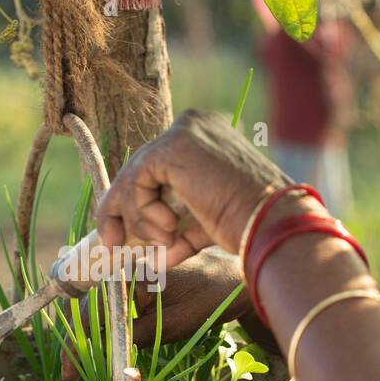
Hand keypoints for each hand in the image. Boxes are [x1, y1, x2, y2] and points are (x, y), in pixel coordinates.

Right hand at [59, 247, 251, 380]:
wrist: (234, 276)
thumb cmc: (209, 299)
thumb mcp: (172, 325)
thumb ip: (136, 337)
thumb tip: (107, 358)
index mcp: (128, 274)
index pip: (90, 313)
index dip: (77, 346)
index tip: (70, 372)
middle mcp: (122, 268)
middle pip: (89, 309)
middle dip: (79, 343)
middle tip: (72, 373)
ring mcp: (129, 272)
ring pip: (99, 307)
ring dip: (91, 335)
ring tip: (85, 364)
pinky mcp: (137, 279)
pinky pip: (113, 302)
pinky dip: (106, 324)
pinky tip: (105, 344)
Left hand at [96, 109, 289, 265]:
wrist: (267, 223)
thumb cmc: (245, 226)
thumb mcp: (201, 223)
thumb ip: (171, 227)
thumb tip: (147, 254)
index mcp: (204, 137)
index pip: (154, 166)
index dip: (134, 201)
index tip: (120, 235)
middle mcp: (192, 125)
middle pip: (138, 168)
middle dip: (121, 210)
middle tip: (112, 245)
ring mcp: (182, 132)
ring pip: (134, 177)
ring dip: (138, 218)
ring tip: (165, 239)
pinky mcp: (172, 147)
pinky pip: (136, 181)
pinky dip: (141, 211)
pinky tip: (168, 227)